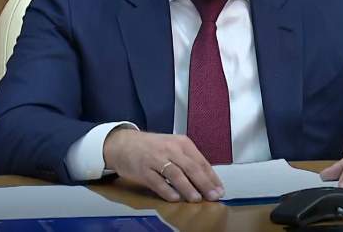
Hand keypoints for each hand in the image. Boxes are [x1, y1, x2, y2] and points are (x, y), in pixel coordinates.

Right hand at [103, 128, 224, 202]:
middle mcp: (170, 149)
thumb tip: (207, 180)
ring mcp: (156, 159)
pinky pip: (157, 182)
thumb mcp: (173, 147)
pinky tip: (175, 198)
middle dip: (204, 184)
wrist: (123, 143)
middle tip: (213, 196)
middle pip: (191, 167)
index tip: (219, 190)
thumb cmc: (152, 147)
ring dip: (188, 188)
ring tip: (196, 199)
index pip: (201, 161)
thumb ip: (188, 160)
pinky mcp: (143, 169)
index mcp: (181, 143)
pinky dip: (167, 191)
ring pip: (176, 174)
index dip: (212, 177)